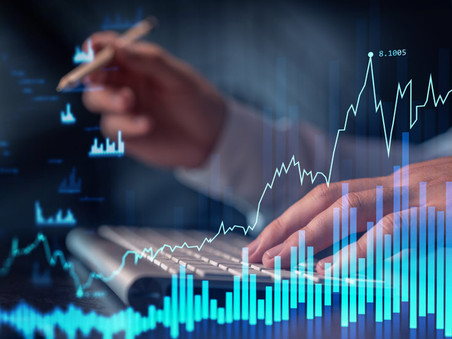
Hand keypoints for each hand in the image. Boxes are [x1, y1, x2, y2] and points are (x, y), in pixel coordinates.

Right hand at [82, 32, 226, 167]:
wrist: (211, 139)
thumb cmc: (198, 101)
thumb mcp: (178, 77)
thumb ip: (150, 60)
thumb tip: (118, 47)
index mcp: (137, 64)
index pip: (108, 50)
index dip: (96, 47)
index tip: (93, 48)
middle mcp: (126, 85)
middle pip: (95, 76)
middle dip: (94, 77)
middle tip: (99, 78)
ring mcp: (124, 110)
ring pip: (96, 101)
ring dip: (108, 100)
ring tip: (129, 102)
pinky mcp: (126, 134)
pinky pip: (112, 127)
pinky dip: (125, 125)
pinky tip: (147, 125)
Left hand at [246, 157, 451, 271]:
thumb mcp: (434, 214)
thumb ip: (397, 227)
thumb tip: (354, 254)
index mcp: (398, 186)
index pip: (332, 195)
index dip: (295, 217)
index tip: (267, 241)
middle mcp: (402, 185)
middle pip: (326, 199)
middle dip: (284, 226)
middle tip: (253, 253)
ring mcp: (423, 194)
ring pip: (346, 210)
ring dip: (303, 238)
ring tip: (272, 262)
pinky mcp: (444, 213)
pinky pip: (389, 232)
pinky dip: (353, 253)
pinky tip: (324, 273)